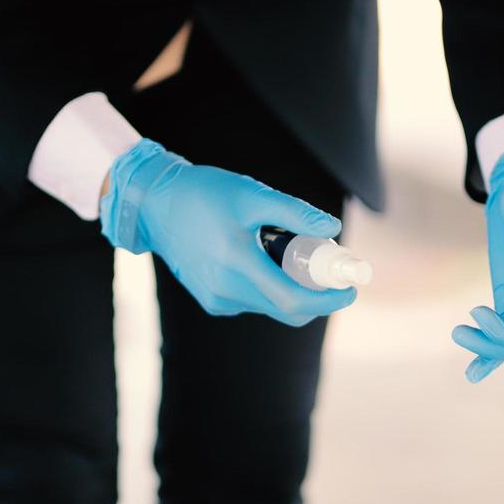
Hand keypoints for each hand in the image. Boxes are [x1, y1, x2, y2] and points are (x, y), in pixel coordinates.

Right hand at [100, 139, 355, 325]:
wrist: (154, 204)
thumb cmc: (205, 193)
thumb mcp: (252, 195)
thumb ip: (295, 213)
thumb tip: (332, 230)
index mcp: (238, 264)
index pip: (295, 300)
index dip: (329, 300)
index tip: (350, 289)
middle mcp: (226, 290)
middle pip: (288, 309)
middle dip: (314, 292)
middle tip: (324, 262)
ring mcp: (217, 299)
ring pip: (272, 306)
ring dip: (290, 285)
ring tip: (282, 246)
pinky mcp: (211, 300)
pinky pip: (253, 302)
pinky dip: (268, 286)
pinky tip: (258, 255)